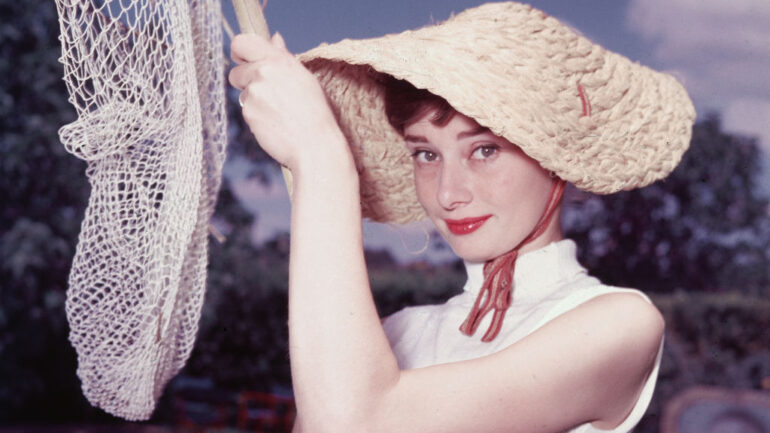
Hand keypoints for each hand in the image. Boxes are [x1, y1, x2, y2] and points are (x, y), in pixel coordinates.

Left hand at [229, 33, 346, 170]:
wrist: (315, 144)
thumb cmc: (315, 111)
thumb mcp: (304, 77)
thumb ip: (283, 57)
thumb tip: (274, 38)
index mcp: (279, 59)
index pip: (242, 42)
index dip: (239, 52)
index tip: (245, 61)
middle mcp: (264, 72)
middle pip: (236, 72)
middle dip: (245, 82)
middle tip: (266, 94)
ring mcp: (254, 92)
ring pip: (243, 93)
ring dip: (254, 101)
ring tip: (279, 111)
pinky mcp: (249, 112)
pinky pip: (247, 111)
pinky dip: (257, 116)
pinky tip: (276, 122)